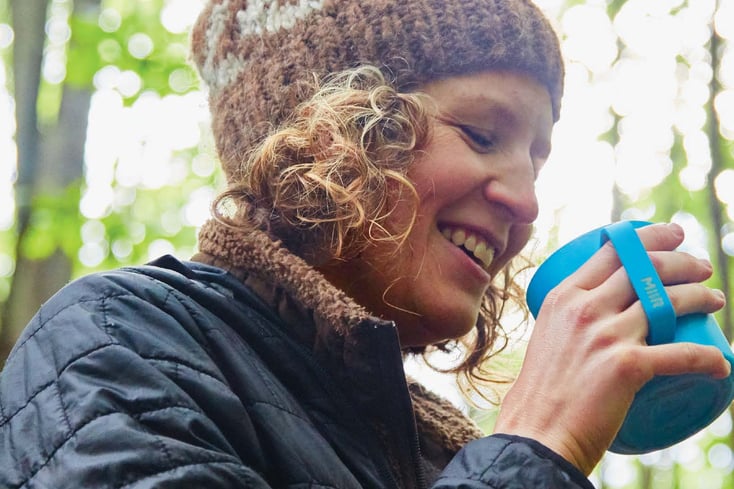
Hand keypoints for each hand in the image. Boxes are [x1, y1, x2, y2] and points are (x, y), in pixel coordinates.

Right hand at [493, 222, 729, 474]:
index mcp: (563, 296)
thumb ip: (571, 319)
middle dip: (682, 261)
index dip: (648, 236)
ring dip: (700, 296)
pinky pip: (682, 354)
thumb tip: (602, 313)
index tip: (671, 234)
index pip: (612, 251)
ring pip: (667, 302)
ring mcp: (605, 335)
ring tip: (715, 299)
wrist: (536, 433)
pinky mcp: (626, 366)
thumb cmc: (542, 391)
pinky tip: (722, 363)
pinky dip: (708, 358)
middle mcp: (584, 308)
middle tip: (701, 267)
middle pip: (644, 268)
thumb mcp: (549, 336)